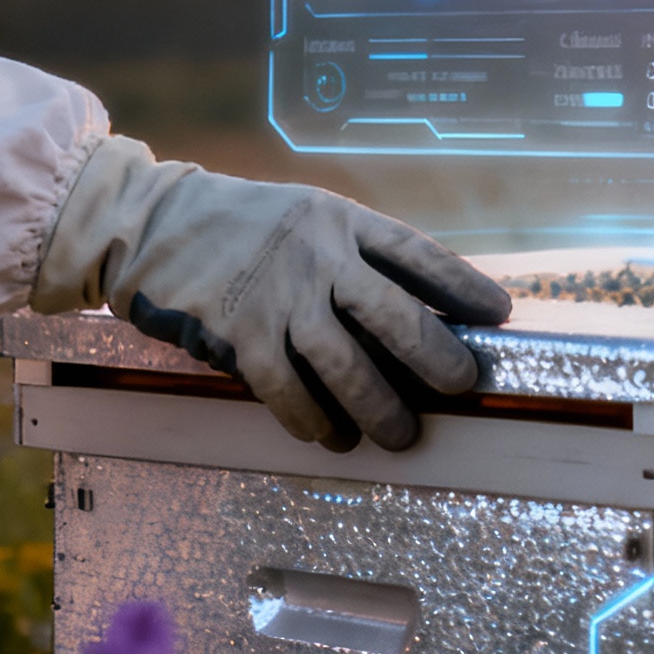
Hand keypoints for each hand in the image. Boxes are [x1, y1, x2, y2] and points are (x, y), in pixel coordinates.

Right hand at [32, 137, 511, 449]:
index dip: (463, 286)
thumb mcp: (306, 217)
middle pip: (392, 314)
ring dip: (378, 405)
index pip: (416, 254)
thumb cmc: (240, 226)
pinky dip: (312, 418)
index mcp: (340, 220)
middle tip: (463, 387)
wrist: (151, 222)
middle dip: (435, 356)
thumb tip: (418, 311)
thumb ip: (352, 255)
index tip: (501, 314)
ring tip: (401, 434)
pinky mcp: (238, 332)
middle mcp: (316, 255)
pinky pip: (286, 389)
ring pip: (345, 363)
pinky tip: (329, 437)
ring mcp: (277, 296)